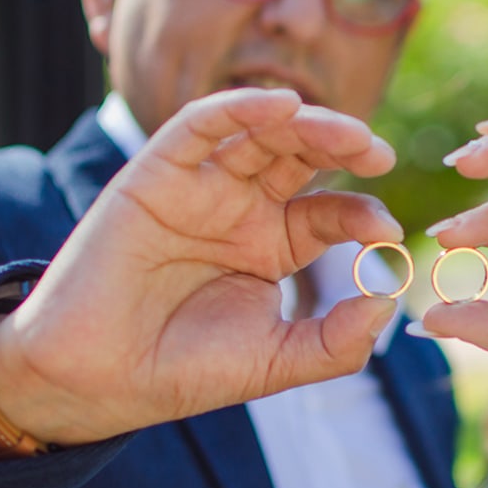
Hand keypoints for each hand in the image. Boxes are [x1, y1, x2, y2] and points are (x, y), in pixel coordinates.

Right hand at [0, 88, 403, 442]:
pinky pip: (199, 126)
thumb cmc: (182, 370)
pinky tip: (280, 106)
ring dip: (306, 123)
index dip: (363, 214)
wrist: (97, 380)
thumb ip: (338, 342)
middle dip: (344, 148)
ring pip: (260, 133)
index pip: (330, 212)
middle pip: (302, 158)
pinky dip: (237, 108)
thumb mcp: (276, 362)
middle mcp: (240, 207)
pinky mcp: (155, 174)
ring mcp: (199, 187)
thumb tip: (390, 301)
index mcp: (272, 245)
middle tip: (379, 155)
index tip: (388, 232)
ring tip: (348, 134)